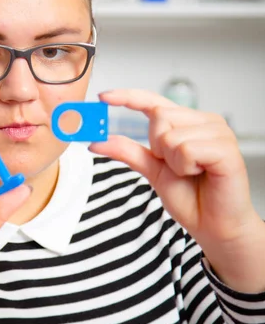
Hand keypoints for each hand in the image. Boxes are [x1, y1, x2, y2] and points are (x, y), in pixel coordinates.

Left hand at [90, 89, 264, 291]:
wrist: (213, 226)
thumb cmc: (190, 197)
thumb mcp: (152, 170)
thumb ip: (127, 152)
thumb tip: (96, 142)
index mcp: (187, 122)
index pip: (154, 101)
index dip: (127, 97)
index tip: (103, 97)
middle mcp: (204, 121)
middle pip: (159, 116)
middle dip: (157, 146)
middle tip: (177, 166)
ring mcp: (218, 132)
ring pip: (170, 135)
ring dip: (173, 161)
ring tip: (191, 172)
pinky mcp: (226, 148)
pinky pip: (186, 149)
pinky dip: (185, 166)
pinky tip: (200, 173)